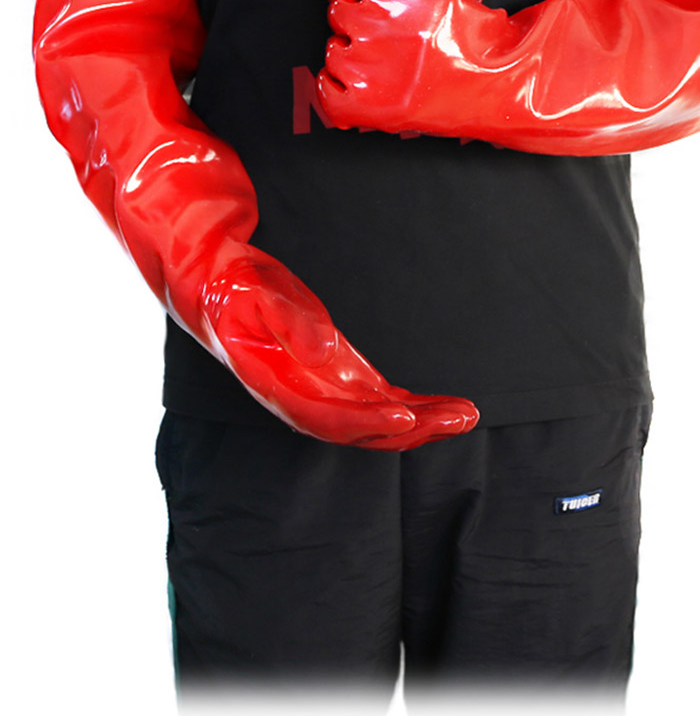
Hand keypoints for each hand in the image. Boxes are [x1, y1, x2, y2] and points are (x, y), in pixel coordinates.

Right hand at [198, 247, 479, 449]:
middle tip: (460, 417)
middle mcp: (304, 399)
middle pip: (362, 430)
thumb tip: (324, 353)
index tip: (405, 417)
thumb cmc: (232, 288)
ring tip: (465, 414)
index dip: (366, 423)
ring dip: (422, 422)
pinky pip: (381, 401)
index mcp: (278, 387)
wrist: (217, 285)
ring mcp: (324, 389)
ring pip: (378, 421)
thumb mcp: (254, 296)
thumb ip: (290, 324)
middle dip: (413, 429)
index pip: (327, 419)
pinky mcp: (340, 375)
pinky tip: (444, 407)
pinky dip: (414, 407)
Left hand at [304, 0, 515, 135]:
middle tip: (401, 30)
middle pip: (337, 12)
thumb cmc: (457, 24)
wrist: (490, 79)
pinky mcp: (364, 104)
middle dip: (362, 18)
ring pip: (332, 49)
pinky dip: (345, 87)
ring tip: (396, 57)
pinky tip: (379, 80)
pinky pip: (326, 89)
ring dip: (356, 52)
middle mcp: (378, 23)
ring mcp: (368, 67)